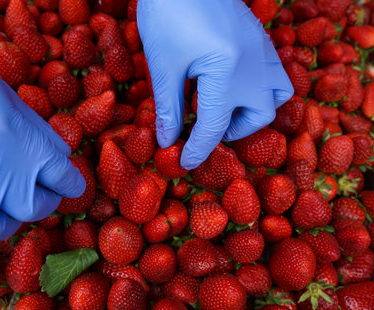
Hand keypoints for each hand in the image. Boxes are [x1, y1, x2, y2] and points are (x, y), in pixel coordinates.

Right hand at [0, 29, 85, 244]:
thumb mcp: (8, 98)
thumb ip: (37, 132)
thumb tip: (60, 157)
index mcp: (21, 141)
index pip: (62, 177)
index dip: (70, 183)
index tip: (68, 184)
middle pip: (33, 208)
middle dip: (41, 201)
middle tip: (35, 192)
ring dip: (3, 218)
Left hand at [137, 0, 293, 169]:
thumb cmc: (167, 12)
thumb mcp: (163, 64)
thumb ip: (169, 106)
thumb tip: (168, 141)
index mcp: (227, 70)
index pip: (213, 125)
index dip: (197, 149)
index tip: (184, 163)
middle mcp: (254, 63)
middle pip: (258, 116)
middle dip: (231, 131)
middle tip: (204, 129)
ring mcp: (262, 49)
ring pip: (277, 95)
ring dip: (252, 111)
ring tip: (225, 109)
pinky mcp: (261, 39)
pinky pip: (276, 72)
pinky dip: (260, 88)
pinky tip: (233, 85)